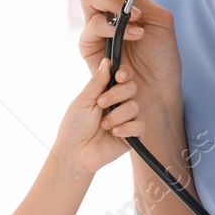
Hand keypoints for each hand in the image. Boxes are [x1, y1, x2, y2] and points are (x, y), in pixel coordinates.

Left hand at [54, 56, 143, 176]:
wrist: (75, 153)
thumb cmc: (74, 127)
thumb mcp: (83, 100)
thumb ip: (97, 82)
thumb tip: (107, 61)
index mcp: (107, 93)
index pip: (123, 78)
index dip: (123, 75)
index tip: (118, 76)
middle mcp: (118, 104)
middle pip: (132, 89)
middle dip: (117, 95)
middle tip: (100, 104)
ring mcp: (126, 120)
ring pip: (135, 107)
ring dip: (117, 115)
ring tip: (103, 125)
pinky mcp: (132, 136)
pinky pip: (140, 126)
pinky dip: (127, 128)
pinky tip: (115, 133)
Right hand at [79, 0, 182, 126]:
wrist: (159, 91)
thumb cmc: (162, 59)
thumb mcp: (160, 20)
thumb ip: (141, 0)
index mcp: (122, 0)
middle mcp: (105, 10)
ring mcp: (95, 28)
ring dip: (111, 1)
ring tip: (134, 17)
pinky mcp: (90, 48)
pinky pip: (91, 28)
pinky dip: (112, 28)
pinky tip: (135, 35)